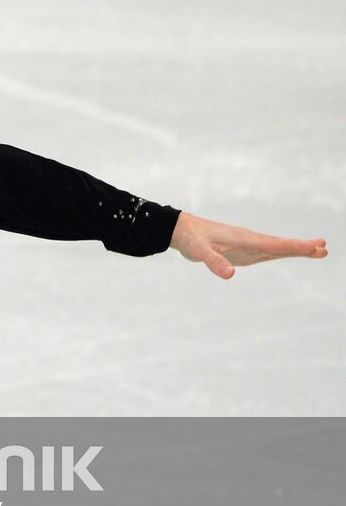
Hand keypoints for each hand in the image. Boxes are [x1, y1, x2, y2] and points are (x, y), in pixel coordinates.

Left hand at [169, 211, 327, 278]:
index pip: (274, 245)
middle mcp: (249, 240)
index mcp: (243, 239)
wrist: (181, 230)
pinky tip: (291, 253)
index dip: (295, 247)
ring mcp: (247, 245)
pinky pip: (266, 252)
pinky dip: (282, 253)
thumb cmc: (190, 238)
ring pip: (276, 248)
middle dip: (302, 248)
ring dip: (296, 250)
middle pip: (280, 245)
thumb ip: (213, 262)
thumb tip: (230, 275)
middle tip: (324, 248)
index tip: (316, 247)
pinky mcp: (242, 251)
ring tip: (318, 250)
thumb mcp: (199, 251)